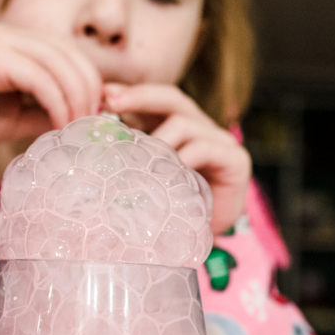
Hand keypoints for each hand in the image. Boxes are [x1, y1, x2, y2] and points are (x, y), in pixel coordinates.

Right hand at [0, 24, 101, 151]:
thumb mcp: (18, 117)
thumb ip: (48, 111)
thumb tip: (84, 118)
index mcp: (20, 44)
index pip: (71, 54)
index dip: (90, 84)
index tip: (96, 118)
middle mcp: (12, 36)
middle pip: (71, 55)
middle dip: (89, 92)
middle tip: (91, 126)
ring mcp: (0, 42)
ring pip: (58, 64)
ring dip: (75, 99)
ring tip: (76, 129)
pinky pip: (37, 77)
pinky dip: (55, 102)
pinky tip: (59, 126)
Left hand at [103, 83, 250, 233]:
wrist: (199, 241)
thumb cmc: (170, 210)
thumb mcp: (145, 176)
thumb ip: (131, 153)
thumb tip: (98, 136)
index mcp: (179, 128)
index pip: (156, 100)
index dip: (131, 94)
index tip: (104, 95)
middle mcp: (201, 129)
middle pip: (172, 99)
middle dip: (139, 97)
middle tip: (112, 104)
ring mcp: (221, 142)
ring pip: (184, 123)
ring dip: (158, 138)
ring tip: (140, 157)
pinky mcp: (236, 160)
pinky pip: (204, 149)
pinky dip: (183, 158)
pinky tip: (168, 172)